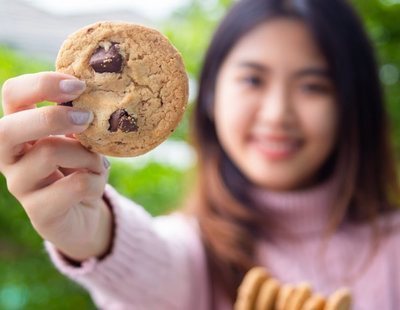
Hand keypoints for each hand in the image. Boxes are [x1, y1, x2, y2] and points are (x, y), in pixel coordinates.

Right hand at [0, 72, 111, 260]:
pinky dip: (95, 181)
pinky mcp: (38, 212)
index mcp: (19, 130)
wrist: (83, 214)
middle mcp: (10, 156)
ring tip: (97, 164)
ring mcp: (19, 185)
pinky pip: (74, 184)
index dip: (42, 84)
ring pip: (49, 153)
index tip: (78, 85)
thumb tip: (93, 99)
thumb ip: (79, 122)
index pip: (12, 95)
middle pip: (7, 129)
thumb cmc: (80, 168)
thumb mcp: (81, 140)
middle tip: (87, 118)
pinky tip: (95, 185)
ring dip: (86, 154)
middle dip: (52, 118)